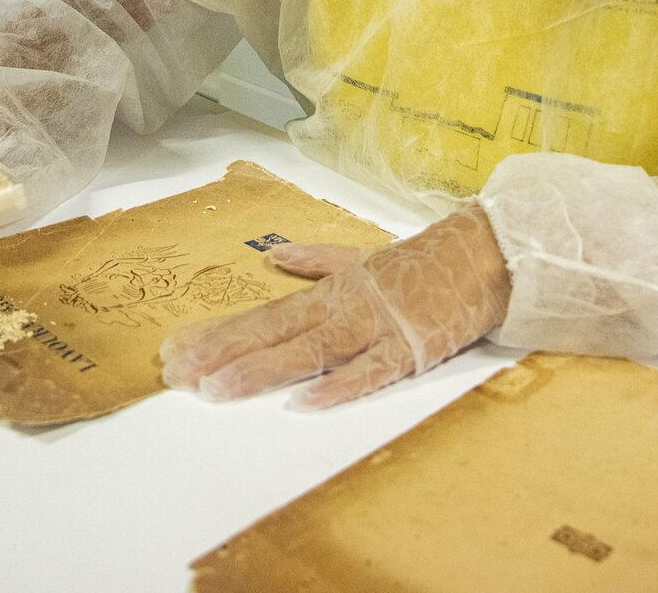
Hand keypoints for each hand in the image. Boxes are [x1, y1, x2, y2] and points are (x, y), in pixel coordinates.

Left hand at [160, 205, 511, 410]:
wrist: (484, 256)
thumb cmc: (424, 263)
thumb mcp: (363, 257)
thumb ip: (316, 261)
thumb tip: (275, 257)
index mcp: (329, 292)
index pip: (262, 316)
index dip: (217, 334)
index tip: (174, 349)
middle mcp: (342, 309)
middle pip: (272, 334)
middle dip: (220, 354)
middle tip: (173, 373)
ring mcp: (373, 330)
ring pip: (307, 353)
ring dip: (260, 370)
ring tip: (215, 388)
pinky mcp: (408, 351)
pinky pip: (368, 373)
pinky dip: (337, 386)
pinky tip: (302, 402)